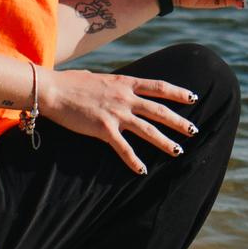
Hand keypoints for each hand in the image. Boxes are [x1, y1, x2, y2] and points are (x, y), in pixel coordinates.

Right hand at [37, 66, 197, 173]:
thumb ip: (112, 83)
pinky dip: (134, 161)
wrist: (53, 90)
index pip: (159, 87)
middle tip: (194, 130)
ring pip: (148, 130)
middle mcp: (125, 98)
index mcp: (126, 83)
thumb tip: (114, 83)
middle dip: (178, 121)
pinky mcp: (103, 129)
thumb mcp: (99, 77)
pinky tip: (142, 171)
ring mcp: (116, 113)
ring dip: (165, 142)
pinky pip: (123, 148)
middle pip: (159, 111)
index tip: (193, 98)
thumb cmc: (71, 83)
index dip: (178, 93)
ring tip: (179, 151)